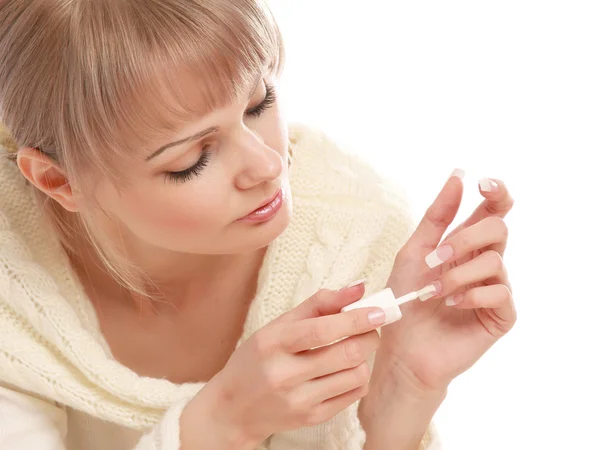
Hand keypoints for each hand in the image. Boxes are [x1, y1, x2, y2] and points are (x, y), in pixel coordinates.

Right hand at [188, 285, 384, 447]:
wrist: (233, 408)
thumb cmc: (257, 359)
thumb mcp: (278, 326)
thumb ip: (318, 304)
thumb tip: (358, 288)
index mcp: (273, 343)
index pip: (321, 330)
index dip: (355, 319)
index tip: (379, 311)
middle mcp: (284, 374)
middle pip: (346, 354)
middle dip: (369, 336)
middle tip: (371, 327)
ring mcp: (299, 400)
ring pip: (355, 375)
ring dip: (363, 358)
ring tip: (352, 350)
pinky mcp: (312, 418)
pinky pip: (353, 394)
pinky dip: (358, 377)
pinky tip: (345, 370)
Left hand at [377, 170, 515, 394]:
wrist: (404, 347)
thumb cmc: (407, 298)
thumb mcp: (414, 252)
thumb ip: (437, 217)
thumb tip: (458, 176)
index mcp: (465, 244)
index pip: (492, 211)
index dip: (497, 193)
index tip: (484, 184)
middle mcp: (484, 262)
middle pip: (497, 228)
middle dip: (465, 239)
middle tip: (436, 258)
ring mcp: (495, 288)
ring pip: (496, 260)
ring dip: (458, 274)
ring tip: (435, 292)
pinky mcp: (500, 315)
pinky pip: (500, 292)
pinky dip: (471, 294)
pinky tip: (452, 305)